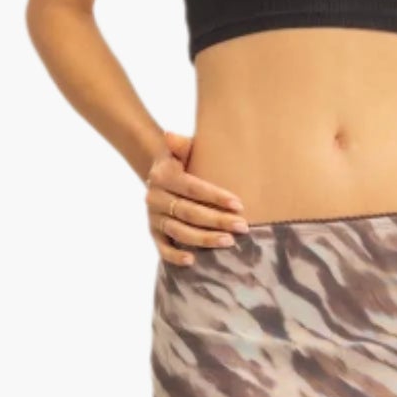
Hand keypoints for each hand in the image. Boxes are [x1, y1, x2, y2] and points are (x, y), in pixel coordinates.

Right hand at [145, 131, 248, 266]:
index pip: (192, 187)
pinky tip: (192, 260)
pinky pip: (162, 247)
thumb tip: (170, 136)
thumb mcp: (182, 149)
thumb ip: (180, 144)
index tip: (239, 205)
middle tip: (242, 227)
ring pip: (179, 231)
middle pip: (189, 212)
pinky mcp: (153, 232)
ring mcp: (153, 217)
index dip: (215, 197)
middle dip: (217, 220)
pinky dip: (174, 256)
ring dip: (204, 239)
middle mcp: (155, 197)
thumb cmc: (183, 161)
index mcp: (163, 175)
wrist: (160, 173)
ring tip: (228, 242)